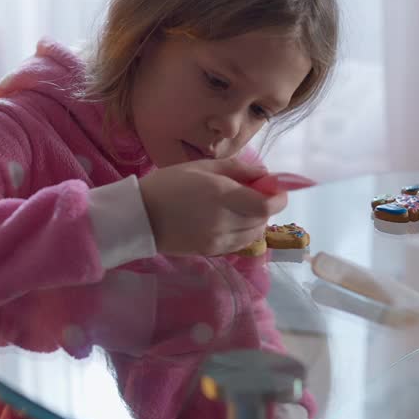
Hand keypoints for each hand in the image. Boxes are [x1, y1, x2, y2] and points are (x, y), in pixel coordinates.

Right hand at [138, 158, 287, 255]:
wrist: (139, 217)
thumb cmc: (168, 185)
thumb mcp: (201, 166)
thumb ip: (237, 169)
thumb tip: (263, 174)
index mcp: (221, 195)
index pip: (266, 204)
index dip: (278, 197)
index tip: (276, 188)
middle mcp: (224, 221)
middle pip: (263, 219)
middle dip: (267, 206)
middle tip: (256, 194)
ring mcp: (218, 240)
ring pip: (255, 234)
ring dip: (257, 220)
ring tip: (242, 208)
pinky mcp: (212, 251)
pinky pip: (241, 244)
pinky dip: (246, 233)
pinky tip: (233, 222)